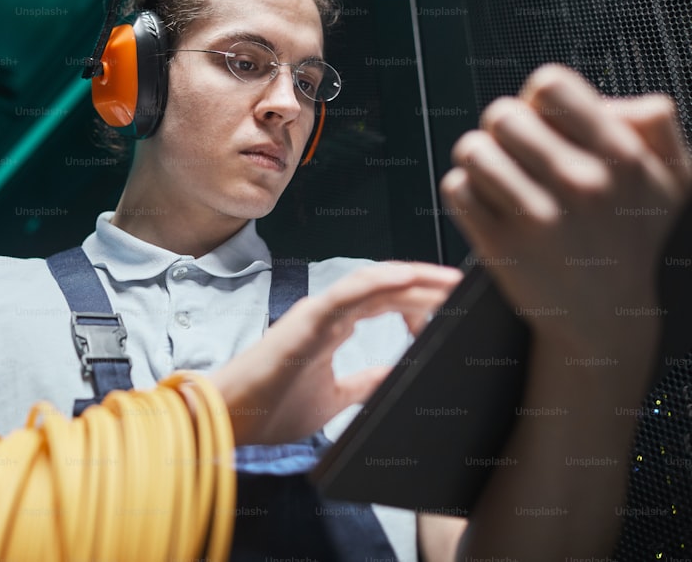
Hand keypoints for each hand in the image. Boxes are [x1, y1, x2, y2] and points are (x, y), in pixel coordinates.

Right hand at [210, 262, 461, 445]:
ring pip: (373, 283)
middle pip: (387, 289)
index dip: (420, 303)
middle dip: (428, 287)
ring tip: (449, 281)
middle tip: (465, 289)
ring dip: (414, 278)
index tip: (451, 311)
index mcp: (333, 328)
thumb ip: (363, 383)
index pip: (385, 304)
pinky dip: (378, 281)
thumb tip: (394, 376)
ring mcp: (318, 312)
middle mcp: (328, 314)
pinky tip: (408, 277)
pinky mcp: (308, 318)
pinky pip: (347, 291)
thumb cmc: (271, 408)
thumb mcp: (334, 398)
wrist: (232, 419)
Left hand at [440, 65, 691, 397]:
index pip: (549, 84)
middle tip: (516, 156)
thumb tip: (614, 101)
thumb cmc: (631, 239)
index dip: (536, 100)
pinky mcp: (501, 246)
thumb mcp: (672, 180)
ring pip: (471, 149)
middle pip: (500, 114)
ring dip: (478, 161)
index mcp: (621, 155)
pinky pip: (456, 188)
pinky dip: (465, 193)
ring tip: (498, 179)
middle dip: (501, 131)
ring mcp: (538, 216)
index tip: (543, 125)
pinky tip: (489, 207)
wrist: (606, 318)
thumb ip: (655, 125)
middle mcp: (580, 182)